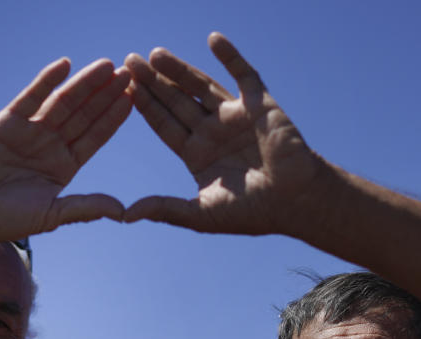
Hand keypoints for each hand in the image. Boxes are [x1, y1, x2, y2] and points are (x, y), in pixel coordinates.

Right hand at [0, 58, 131, 246]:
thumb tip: (123, 212)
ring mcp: (30, 131)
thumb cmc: (4, 219)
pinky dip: (47, 81)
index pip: (94, 137)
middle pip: (84, 115)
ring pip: (63, 102)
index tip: (134, 100)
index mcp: (63, 166)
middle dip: (106, 95)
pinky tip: (66, 65)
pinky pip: (31, 97)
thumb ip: (86, 208)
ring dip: (85, 84)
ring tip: (107, 66)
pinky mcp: (8, 121)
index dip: (113, 119)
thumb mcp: (51, 215)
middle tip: (130, 74)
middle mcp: (50, 145)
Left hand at [124, 33, 323, 235]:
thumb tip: (125, 216)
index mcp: (197, 154)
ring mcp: (235, 116)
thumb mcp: (201, 214)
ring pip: (201, 85)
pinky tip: (213, 39)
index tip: (124, 89)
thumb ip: (165, 210)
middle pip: (176, 101)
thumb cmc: (252, 212)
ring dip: (179, 69)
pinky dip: (230, 56)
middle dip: (153, 82)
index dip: (146, 107)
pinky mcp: (259, 105)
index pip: (165, 125)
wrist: (296, 202)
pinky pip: (243, 75)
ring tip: (154, 53)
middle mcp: (213, 132)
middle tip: (129, 61)